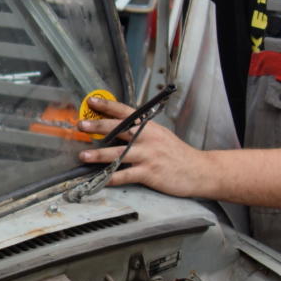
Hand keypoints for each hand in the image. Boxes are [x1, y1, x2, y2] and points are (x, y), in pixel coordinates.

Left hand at [76, 95, 213, 197]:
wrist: (199, 171)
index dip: (108, 106)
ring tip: (83, 155)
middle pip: (119, 129)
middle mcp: (147, 138)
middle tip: (81, 125)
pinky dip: (112, 177)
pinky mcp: (149, 173)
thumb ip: (140, 129)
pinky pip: (126, 175)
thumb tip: (117, 123)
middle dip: (98, 127)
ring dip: (98, 155)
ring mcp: (148, 155)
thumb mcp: (160, 134)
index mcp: (149, 126)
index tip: (92, 101)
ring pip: (119, 153)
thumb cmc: (176, 153)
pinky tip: (101, 179)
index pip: (125, 112)